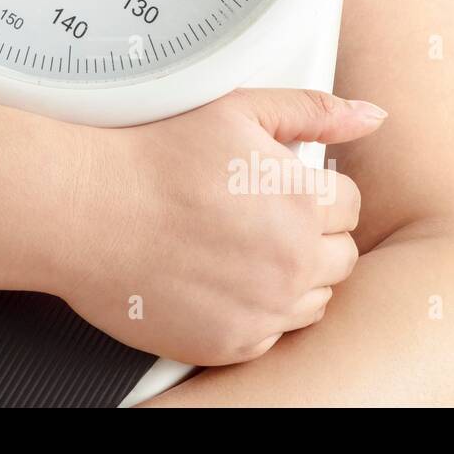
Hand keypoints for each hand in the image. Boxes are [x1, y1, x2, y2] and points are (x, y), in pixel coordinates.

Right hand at [59, 89, 385, 365]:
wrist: (84, 209)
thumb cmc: (149, 157)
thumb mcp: (235, 110)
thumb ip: (311, 110)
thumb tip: (369, 116)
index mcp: (301, 202)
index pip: (349, 204)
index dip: (312, 190)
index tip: (276, 187)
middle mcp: (291, 262)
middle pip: (341, 256)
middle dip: (309, 233)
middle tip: (254, 216)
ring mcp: (262, 309)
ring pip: (313, 300)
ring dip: (289, 276)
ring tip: (234, 247)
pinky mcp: (230, 343)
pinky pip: (271, 334)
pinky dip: (253, 311)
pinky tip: (216, 278)